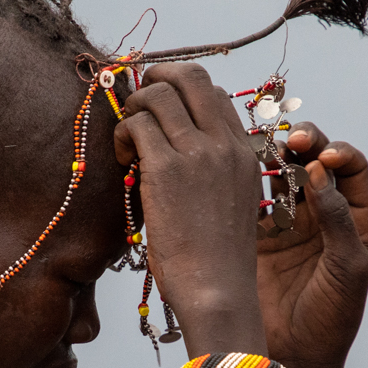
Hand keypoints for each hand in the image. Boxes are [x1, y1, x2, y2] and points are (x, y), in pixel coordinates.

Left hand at [114, 63, 266, 349]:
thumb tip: (173, 154)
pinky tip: (124, 160)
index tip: (162, 115)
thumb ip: (212, 173)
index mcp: (244, 152)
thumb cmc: (217, 262)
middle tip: (138, 103)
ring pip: (157, 93)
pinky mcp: (167, 169)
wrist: (219, 292)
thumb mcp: (230, 206)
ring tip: (128, 143)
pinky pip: (137, 124)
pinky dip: (123, 133)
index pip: (214, 95)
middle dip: (156, 77)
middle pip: (190, 76)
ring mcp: (198, 153)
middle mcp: (225, 144)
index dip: (182, 94)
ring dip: (134, 109)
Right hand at [255, 124, 367, 367]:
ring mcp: (283, 221)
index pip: (350, 168)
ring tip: (263, 148)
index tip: (322, 158)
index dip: (338, 154)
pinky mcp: (251, 234)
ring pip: (278, 171)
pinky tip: (235, 169)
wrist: (293, 358)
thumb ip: (337, 219)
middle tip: (291, 141)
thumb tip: (319, 171)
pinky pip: (247, 196)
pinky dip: (242, 177)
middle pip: (313, 159)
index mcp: (351, 218)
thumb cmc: (332, 319)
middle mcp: (319, 213)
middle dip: (304, 142)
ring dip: (272, 153)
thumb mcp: (348, 268)